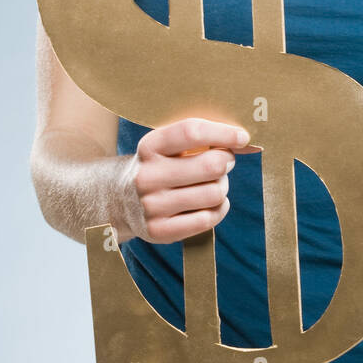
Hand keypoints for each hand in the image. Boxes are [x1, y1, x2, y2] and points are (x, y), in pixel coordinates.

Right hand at [119, 117, 259, 243]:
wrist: (119, 200)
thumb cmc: (160, 166)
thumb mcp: (169, 146)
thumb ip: (201, 139)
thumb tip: (243, 141)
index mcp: (149, 147)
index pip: (191, 132)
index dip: (223, 133)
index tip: (242, 137)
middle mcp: (146, 176)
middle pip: (210, 165)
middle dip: (227, 162)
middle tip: (225, 162)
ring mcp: (151, 205)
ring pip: (214, 193)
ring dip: (222, 187)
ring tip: (213, 184)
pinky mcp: (158, 230)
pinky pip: (207, 219)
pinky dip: (219, 209)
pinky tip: (211, 203)